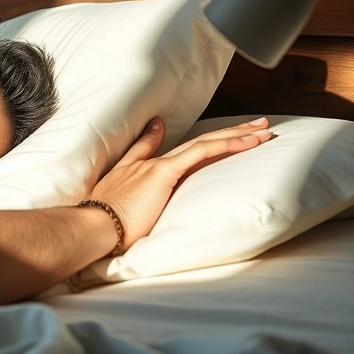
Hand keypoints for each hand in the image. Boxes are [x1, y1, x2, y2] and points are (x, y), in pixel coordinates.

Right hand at [87, 116, 271, 250]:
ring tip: (262, 130)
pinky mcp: (165, 172)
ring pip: (204, 143)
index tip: (167, 125)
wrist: (91, 225)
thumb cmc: (98, 227)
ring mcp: (157, 166)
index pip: (149, 147)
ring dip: (235, 134)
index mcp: (130, 172)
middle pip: (191, 143)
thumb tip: (127, 200)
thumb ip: (120, 202)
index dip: (160, 134)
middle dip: (221, 133)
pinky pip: (204, 151)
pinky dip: (229, 144)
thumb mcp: (108, 209)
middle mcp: (145, 164)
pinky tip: (250, 141)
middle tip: (250, 126)